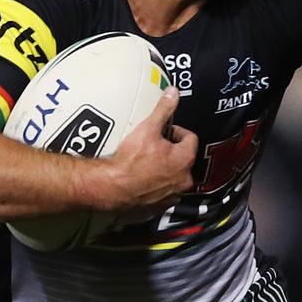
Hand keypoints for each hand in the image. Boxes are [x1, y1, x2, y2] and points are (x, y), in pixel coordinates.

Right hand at [89, 87, 197, 213]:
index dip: (176, 132)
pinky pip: (162, 194)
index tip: (163, 131)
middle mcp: (184, 180)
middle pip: (182, 159)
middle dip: (171, 152)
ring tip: (146, 164)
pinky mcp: (159, 208)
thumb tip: (173, 92)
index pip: (190, 139)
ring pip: (173, 178)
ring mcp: (172, 196)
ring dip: (164, 171)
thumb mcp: (148, 128)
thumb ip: (163, 109)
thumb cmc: (131, 159)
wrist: (111, 189)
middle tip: (152, 147)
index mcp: (185, 159)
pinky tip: (141, 181)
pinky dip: (155, 187)